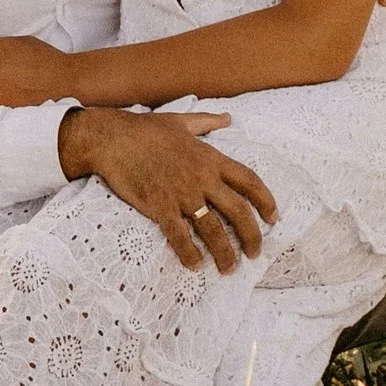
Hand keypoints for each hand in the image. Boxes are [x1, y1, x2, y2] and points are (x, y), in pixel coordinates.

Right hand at [61, 107, 277, 272]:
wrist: (112, 138)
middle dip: (251, 236)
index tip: (274, 218)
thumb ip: (208, 122)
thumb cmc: (146, 129)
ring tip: (229, 268)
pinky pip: (180, 236)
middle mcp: (202, 178)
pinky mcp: (160, 207)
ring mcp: (182, 194)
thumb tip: (228, 117)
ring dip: (225, 253)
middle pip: (238, 212)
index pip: (249, 181)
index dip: (266, 201)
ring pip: (213, 230)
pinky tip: (195, 265)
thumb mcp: (182, 121)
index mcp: (210, 158)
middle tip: (254, 253)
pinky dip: (190, 254)